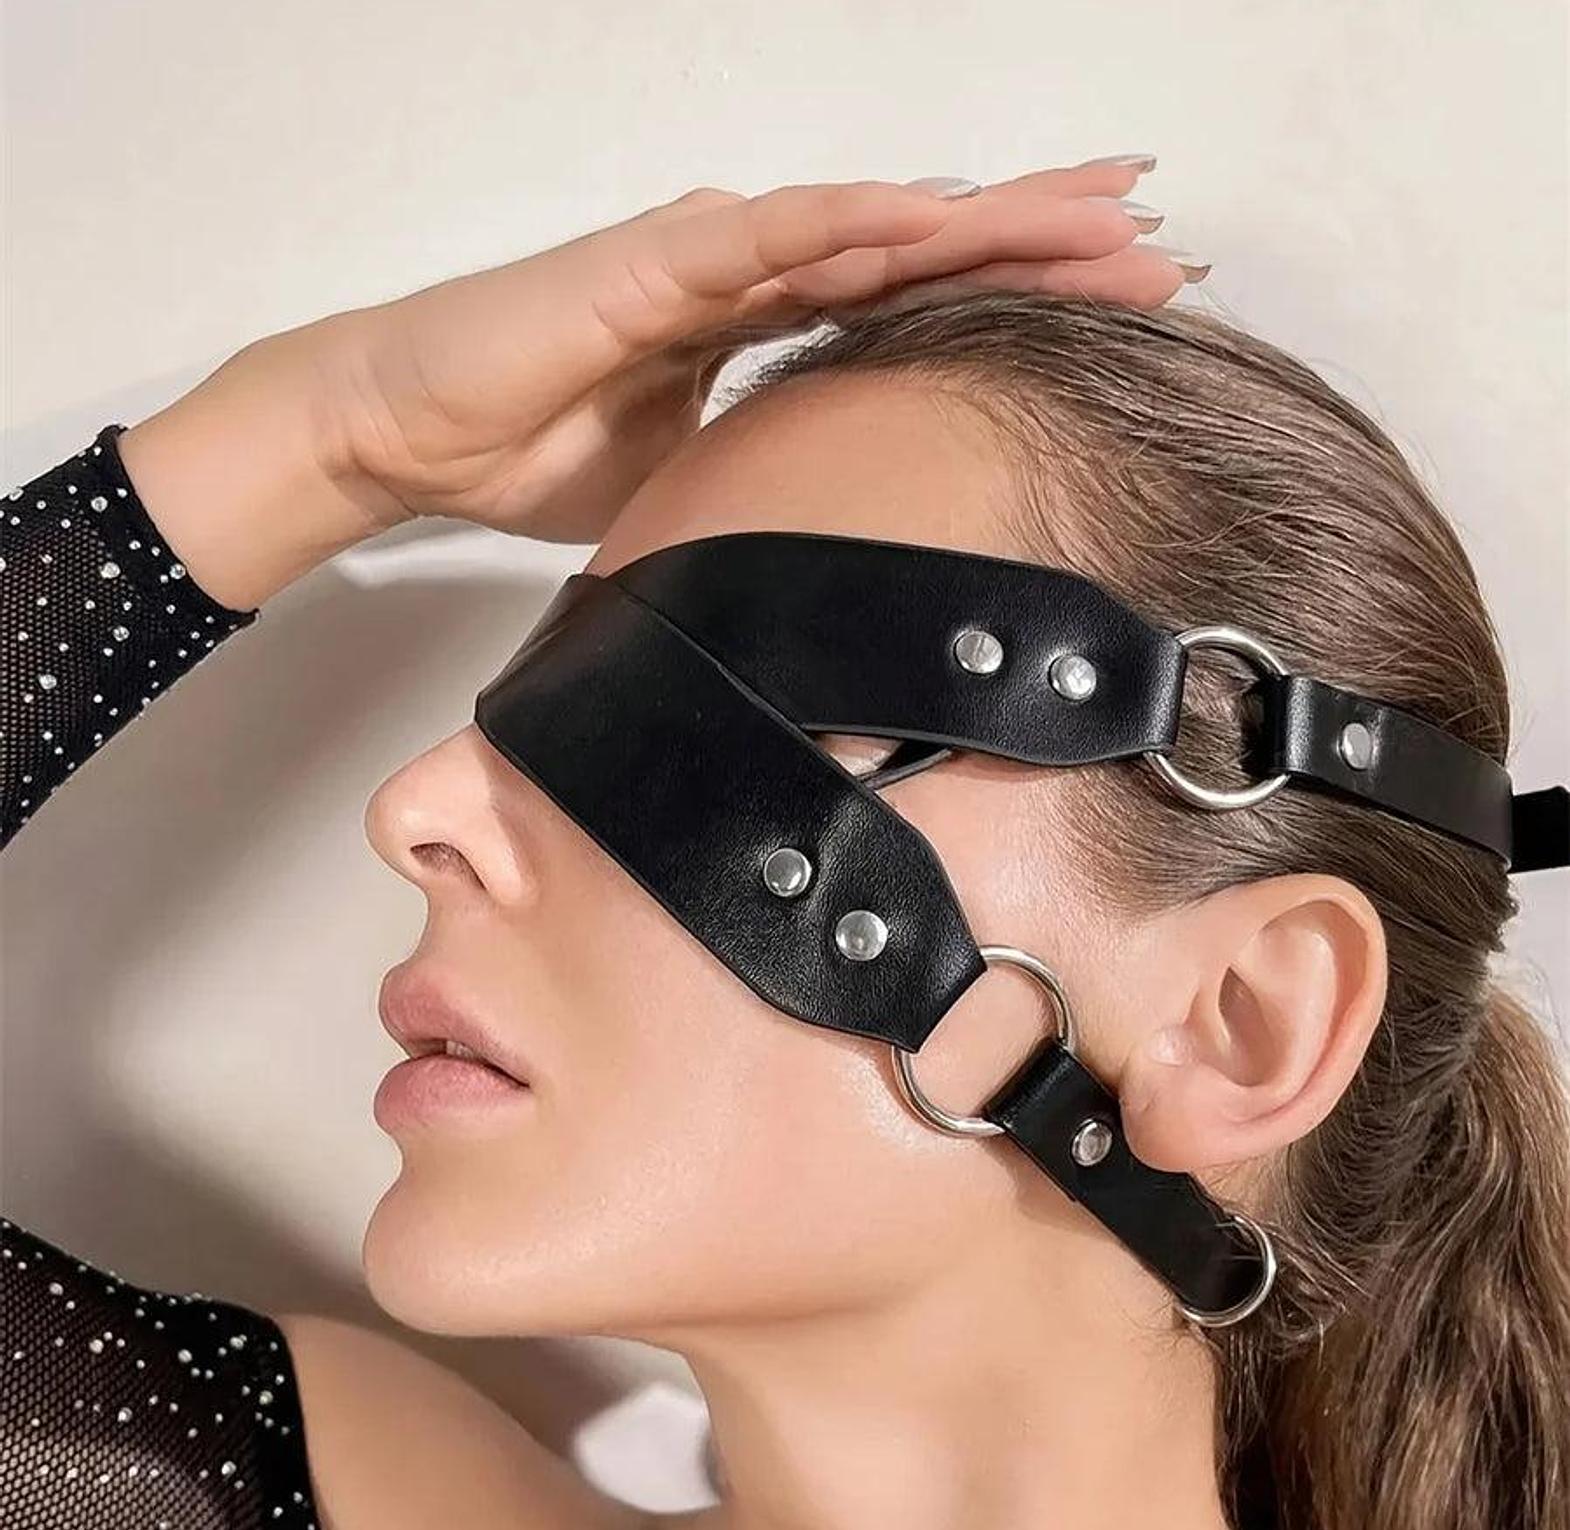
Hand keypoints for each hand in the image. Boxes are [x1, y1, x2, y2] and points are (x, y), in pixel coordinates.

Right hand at [313, 156, 1186, 543]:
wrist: (413, 433)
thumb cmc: (529, 448)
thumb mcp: (687, 472)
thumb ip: (763, 462)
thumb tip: (827, 511)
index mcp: (761, 314)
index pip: (912, 293)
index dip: (1014, 288)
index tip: (1108, 299)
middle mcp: (752, 267)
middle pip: (923, 245)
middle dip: (1043, 243)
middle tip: (1156, 245)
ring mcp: (710, 254)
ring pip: (876, 224)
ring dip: (989, 224)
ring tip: (1098, 223)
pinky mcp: (656, 259)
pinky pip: (773, 237)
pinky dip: (858, 224)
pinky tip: (941, 218)